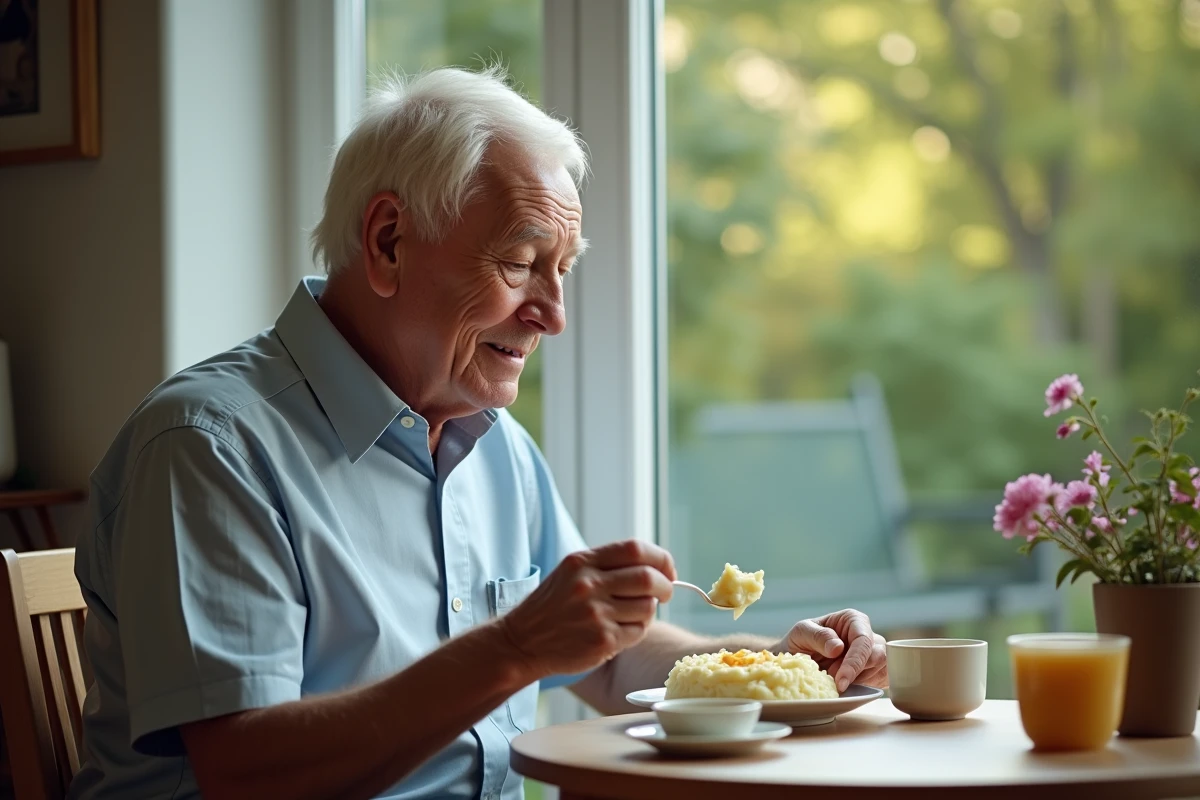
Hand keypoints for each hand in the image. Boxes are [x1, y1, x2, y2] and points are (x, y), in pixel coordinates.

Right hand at [499, 540, 676, 678]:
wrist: (522, 641)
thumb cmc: (553, 606)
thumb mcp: (571, 573)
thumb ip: (608, 565)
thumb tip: (658, 568)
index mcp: (582, 562)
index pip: (636, 549)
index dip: (661, 558)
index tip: (668, 570)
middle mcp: (588, 585)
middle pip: (648, 578)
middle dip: (665, 586)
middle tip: (665, 593)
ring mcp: (595, 614)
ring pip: (647, 607)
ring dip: (648, 611)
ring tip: (631, 614)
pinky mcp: (602, 641)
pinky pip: (638, 631)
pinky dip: (637, 630)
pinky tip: (620, 631)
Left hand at [774, 608, 887, 691]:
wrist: (797, 661)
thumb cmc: (800, 641)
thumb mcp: (801, 633)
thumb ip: (818, 636)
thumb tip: (838, 647)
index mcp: (853, 619)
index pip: (863, 640)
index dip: (854, 661)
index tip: (841, 680)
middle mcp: (867, 634)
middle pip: (877, 656)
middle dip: (855, 673)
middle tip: (833, 682)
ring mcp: (873, 652)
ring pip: (879, 670)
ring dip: (857, 681)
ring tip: (835, 680)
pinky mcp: (876, 671)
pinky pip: (880, 681)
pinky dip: (865, 687)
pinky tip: (848, 686)